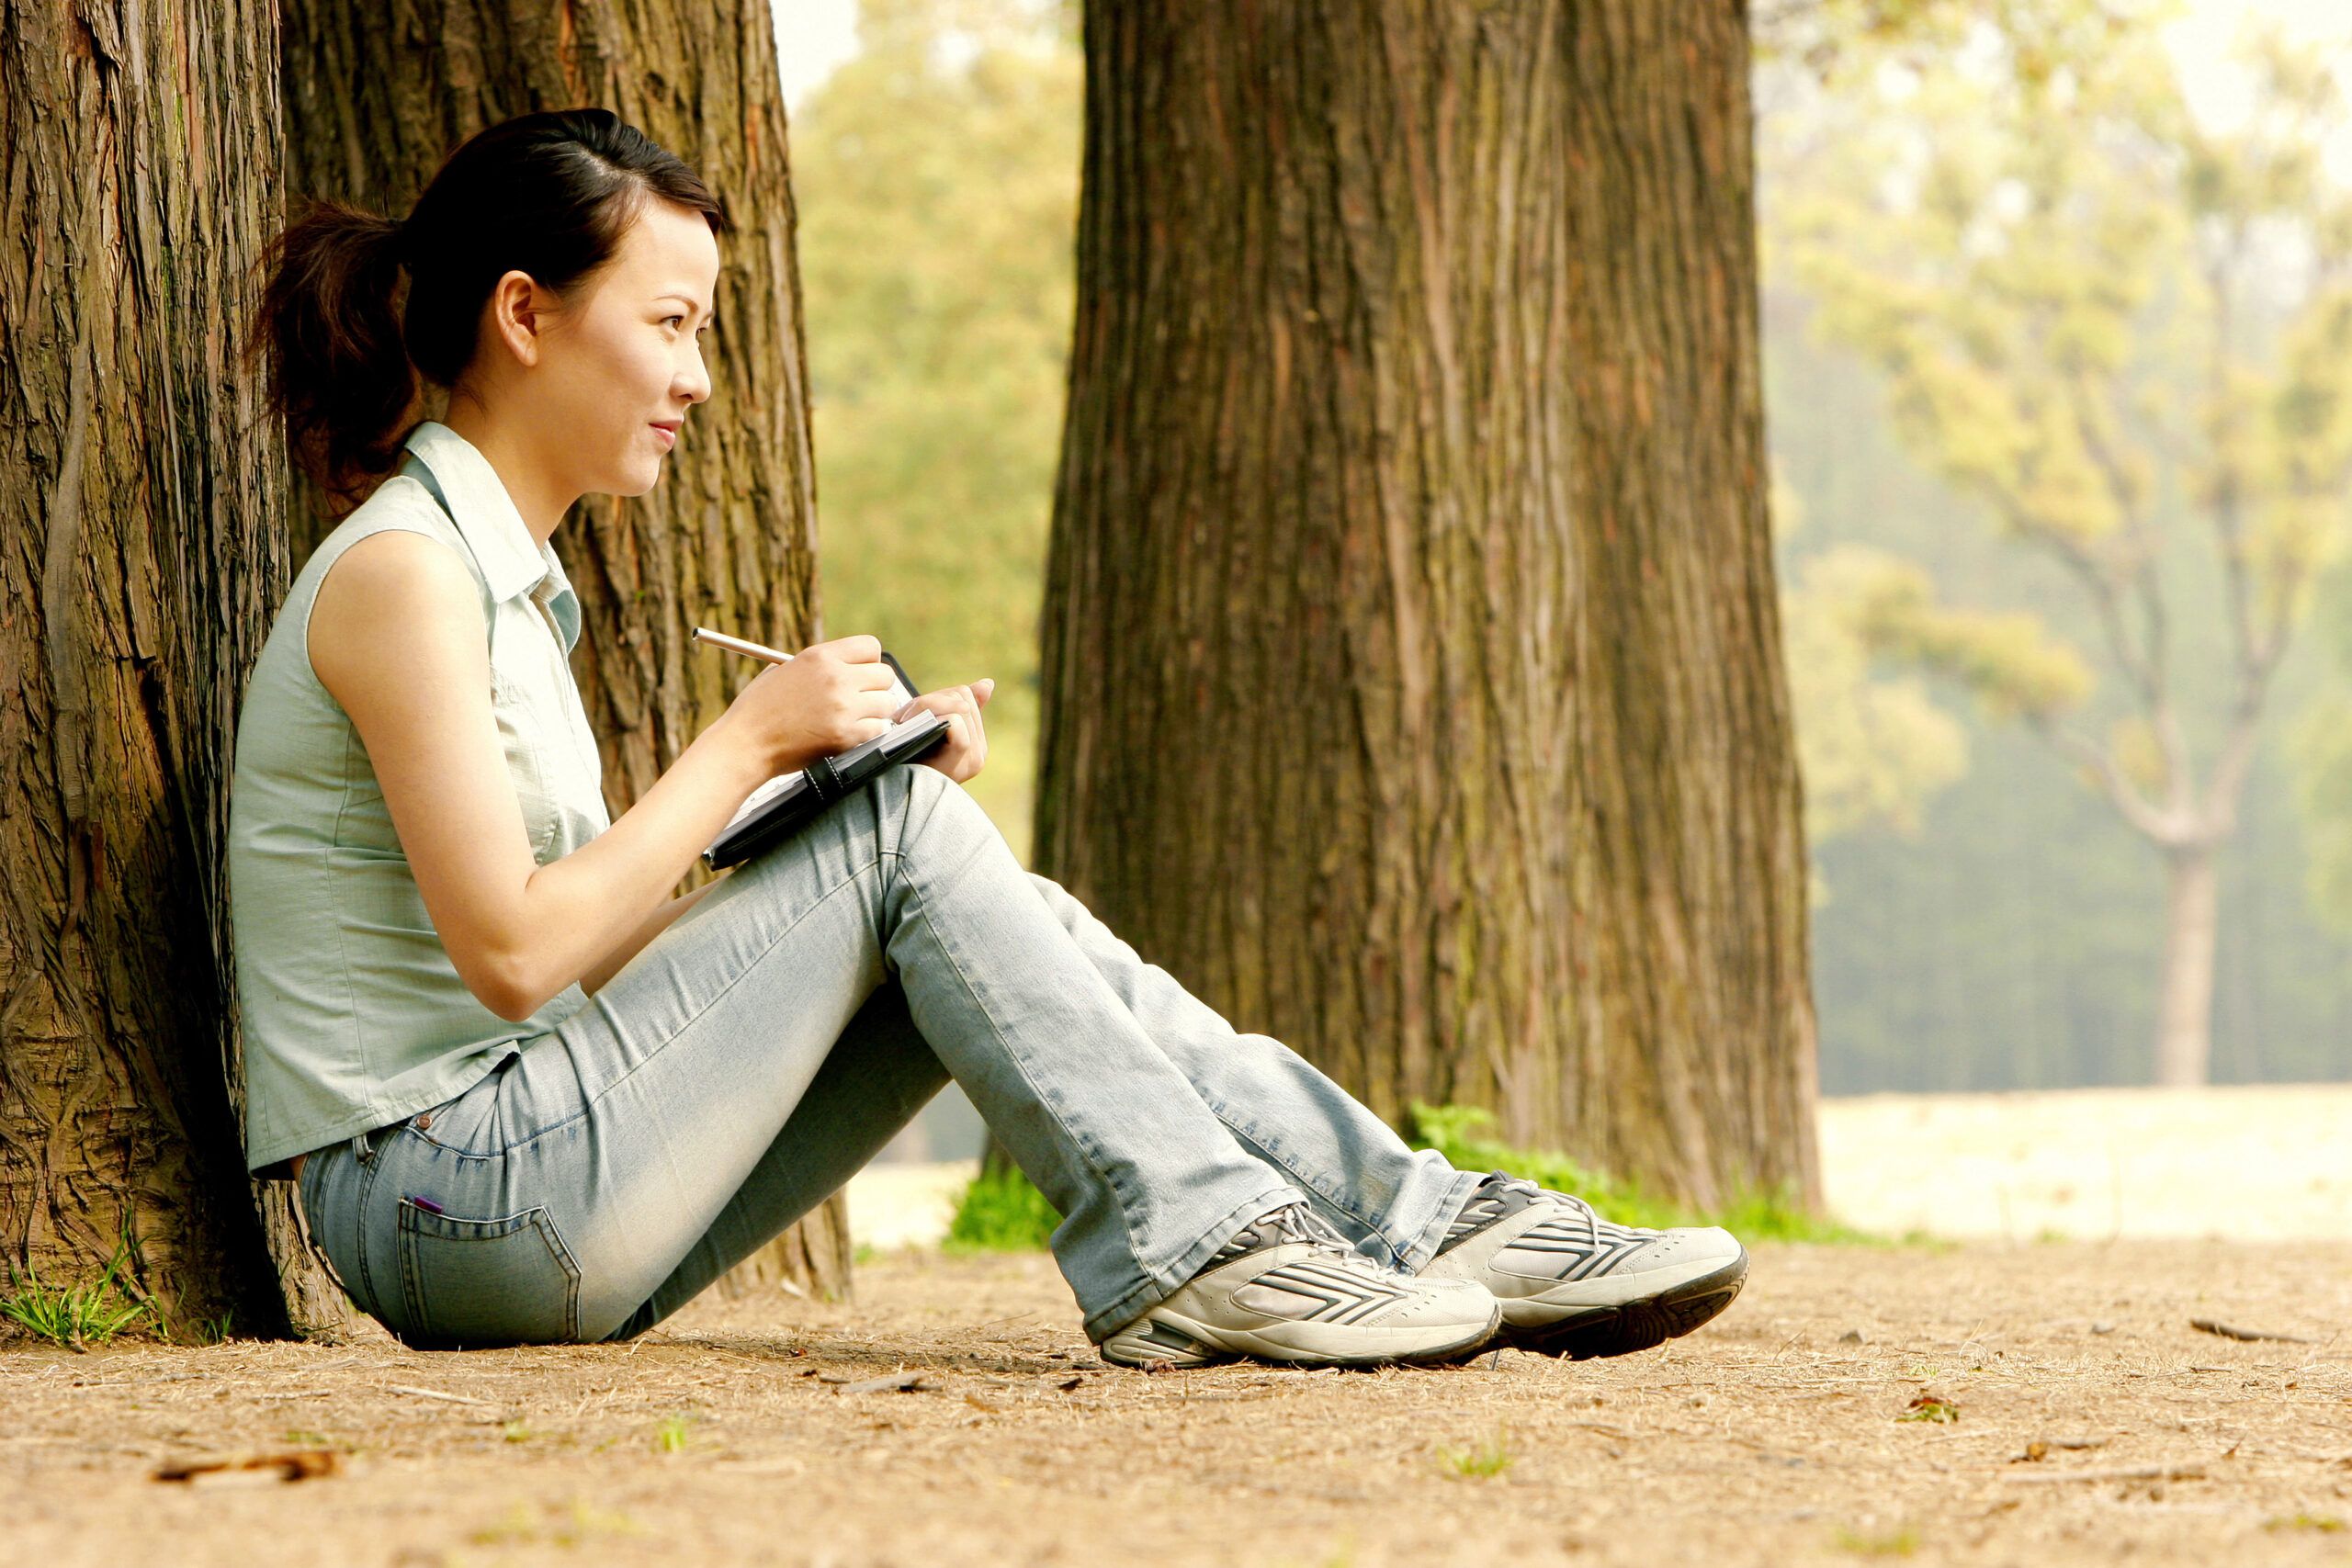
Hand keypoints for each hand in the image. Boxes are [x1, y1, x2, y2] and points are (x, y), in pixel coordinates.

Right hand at [725, 634, 901, 774]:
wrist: (746, 744)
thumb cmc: (758, 710)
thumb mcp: (783, 670)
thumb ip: (817, 666)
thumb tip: (845, 666)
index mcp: (820, 656)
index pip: (871, 646)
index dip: (869, 662)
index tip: (861, 675)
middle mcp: (836, 677)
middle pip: (886, 675)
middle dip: (876, 688)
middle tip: (861, 700)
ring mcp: (843, 707)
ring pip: (888, 704)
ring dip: (876, 713)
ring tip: (856, 719)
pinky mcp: (846, 735)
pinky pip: (879, 729)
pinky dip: (869, 734)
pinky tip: (850, 734)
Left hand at [896, 678, 993, 784]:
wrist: (894, 800)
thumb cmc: (905, 766)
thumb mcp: (929, 733)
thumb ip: (952, 710)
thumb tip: (988, 683)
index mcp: (975, 742)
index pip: (965, 695)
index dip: (936, 694)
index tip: (911, 710)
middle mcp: (981, 751)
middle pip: (961, 697)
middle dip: (929, 698)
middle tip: (902, 715)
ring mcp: (976, 757)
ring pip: (958, 706)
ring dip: (925, 706)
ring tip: (903, 720)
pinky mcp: (966, 760)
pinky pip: (955, 721)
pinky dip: (931, 716)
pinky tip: (909, 727)